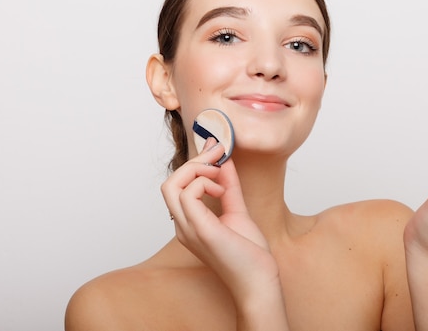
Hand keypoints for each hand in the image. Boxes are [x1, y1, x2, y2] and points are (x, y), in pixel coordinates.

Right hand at [161, 138, 279, 301]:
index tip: (216, 148)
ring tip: (220, 174)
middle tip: (217, 153)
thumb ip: (229, 186)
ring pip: (171, 185)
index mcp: (188, 223)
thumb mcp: (237, 210)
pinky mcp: (200, 230)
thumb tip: (225, 161)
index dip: (195, 163)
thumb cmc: (249, 253)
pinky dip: (205, 183)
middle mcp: (183, 226)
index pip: (177, 186)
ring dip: (197, 170)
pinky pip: (188, 194)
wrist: (259, 280)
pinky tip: (222, 191)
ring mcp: (188, 229)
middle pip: (169, 182)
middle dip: (193, 161)